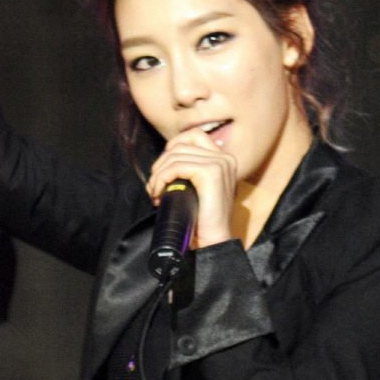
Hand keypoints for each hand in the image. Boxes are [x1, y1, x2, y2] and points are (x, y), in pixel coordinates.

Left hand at [147, 129, 237, 248]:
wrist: (213, 243)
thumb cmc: (202, 221)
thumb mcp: (197, 189)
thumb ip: (190, 171)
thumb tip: (165, 159)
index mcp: (224, 160)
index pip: (192, 136)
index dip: (172, 149)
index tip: (162, 172)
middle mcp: (225, 158)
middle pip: (180, 145)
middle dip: (160, 164)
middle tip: (154, 186)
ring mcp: (219, 164)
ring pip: (175, 155)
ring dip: (158, 174)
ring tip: (154, 192)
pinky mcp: (210, 173)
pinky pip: (176, 166)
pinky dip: (161, 178)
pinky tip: (158, 193)